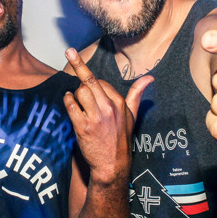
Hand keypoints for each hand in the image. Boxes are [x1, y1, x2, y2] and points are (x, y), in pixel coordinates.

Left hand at [63, 48, 151, 184]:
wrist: (112, 165)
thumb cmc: (121, 139)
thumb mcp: (132, 116)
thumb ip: (137, 94)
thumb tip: (150, 78)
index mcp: (119, 103)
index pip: (100, 82)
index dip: (90, 81)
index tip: (85, 78)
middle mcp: (108, 108)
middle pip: (88, 81)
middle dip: (78, 68)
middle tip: (68, 52)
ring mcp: (95, 117)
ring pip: (79, 91)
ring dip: (73, 92)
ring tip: (75, 98)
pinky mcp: (83, 127)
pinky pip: (70, 105)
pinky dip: (67, 101)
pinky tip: (69, 102)